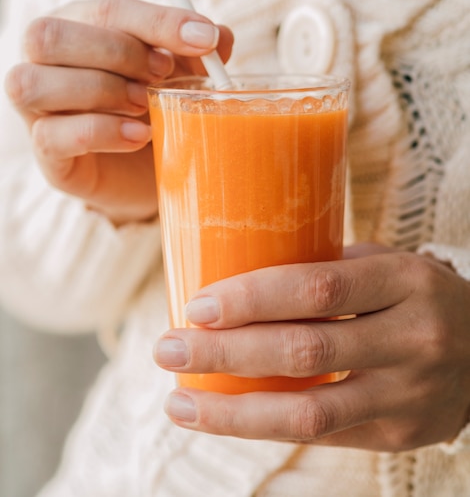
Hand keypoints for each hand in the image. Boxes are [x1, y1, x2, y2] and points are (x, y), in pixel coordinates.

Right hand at [5, 0, 232, 223]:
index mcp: (76, 27)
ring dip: (101, 90)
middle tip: (163, 76)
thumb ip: (196, 54)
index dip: (157, 21)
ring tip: (145, 106)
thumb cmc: (154, 109)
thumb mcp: (179, 76)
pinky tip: (139, 136)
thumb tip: (220, 36)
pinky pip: (51, 136)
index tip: (204, 39)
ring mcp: (35, 109)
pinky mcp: (46, 152)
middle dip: (118, 52)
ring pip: (33, 82)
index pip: (105, 9)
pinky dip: (102, 132)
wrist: (145, 171)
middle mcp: (43, 62)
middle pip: (49, 35)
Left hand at [155, 244, 469, 451]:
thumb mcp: (385, 265)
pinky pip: (320, 434)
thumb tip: (239, 281)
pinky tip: (224, 416)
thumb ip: (326, 272)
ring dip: (233, 412)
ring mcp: (407, 395)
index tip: (198, 306)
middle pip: (303, 351)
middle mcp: (410, 339)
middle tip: (167, 350)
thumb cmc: (418, 295)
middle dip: (225, 354)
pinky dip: (264, 427)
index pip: (318, 289)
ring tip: (179, 403)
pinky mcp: (397, 435)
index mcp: (403, 281)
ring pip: (308, 414)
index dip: (252, 299)